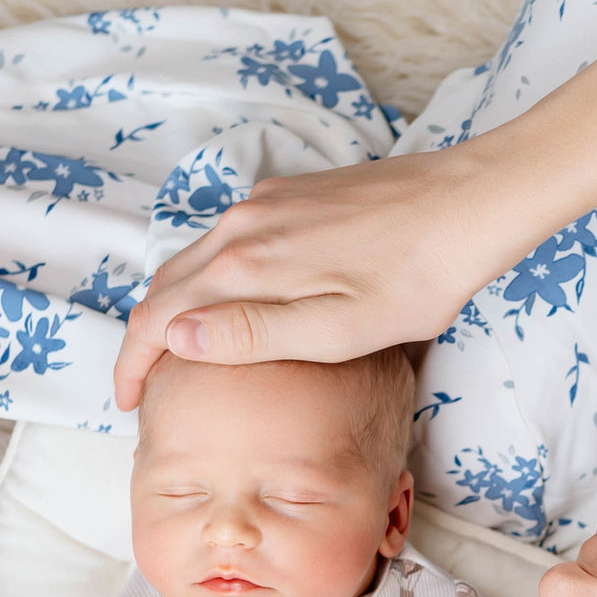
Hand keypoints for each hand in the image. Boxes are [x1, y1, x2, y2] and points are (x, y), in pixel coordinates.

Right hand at [113, 145, 516, 407]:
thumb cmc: (415, 280)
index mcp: (246, 264)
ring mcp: (268, 202)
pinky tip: (233, 301)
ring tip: (180, 353)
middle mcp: (244, 224)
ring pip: (198, 259)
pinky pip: (231, 239)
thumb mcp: (335, 329)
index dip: (134, 363)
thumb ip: (250, 333)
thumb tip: (173, 336)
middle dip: (147, 337)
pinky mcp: (294, 194)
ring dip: (178, 305)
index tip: (129, 402)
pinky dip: (212, 276)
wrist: (467, 207)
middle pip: (168, 283)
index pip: (159, 315)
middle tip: (146, 388)